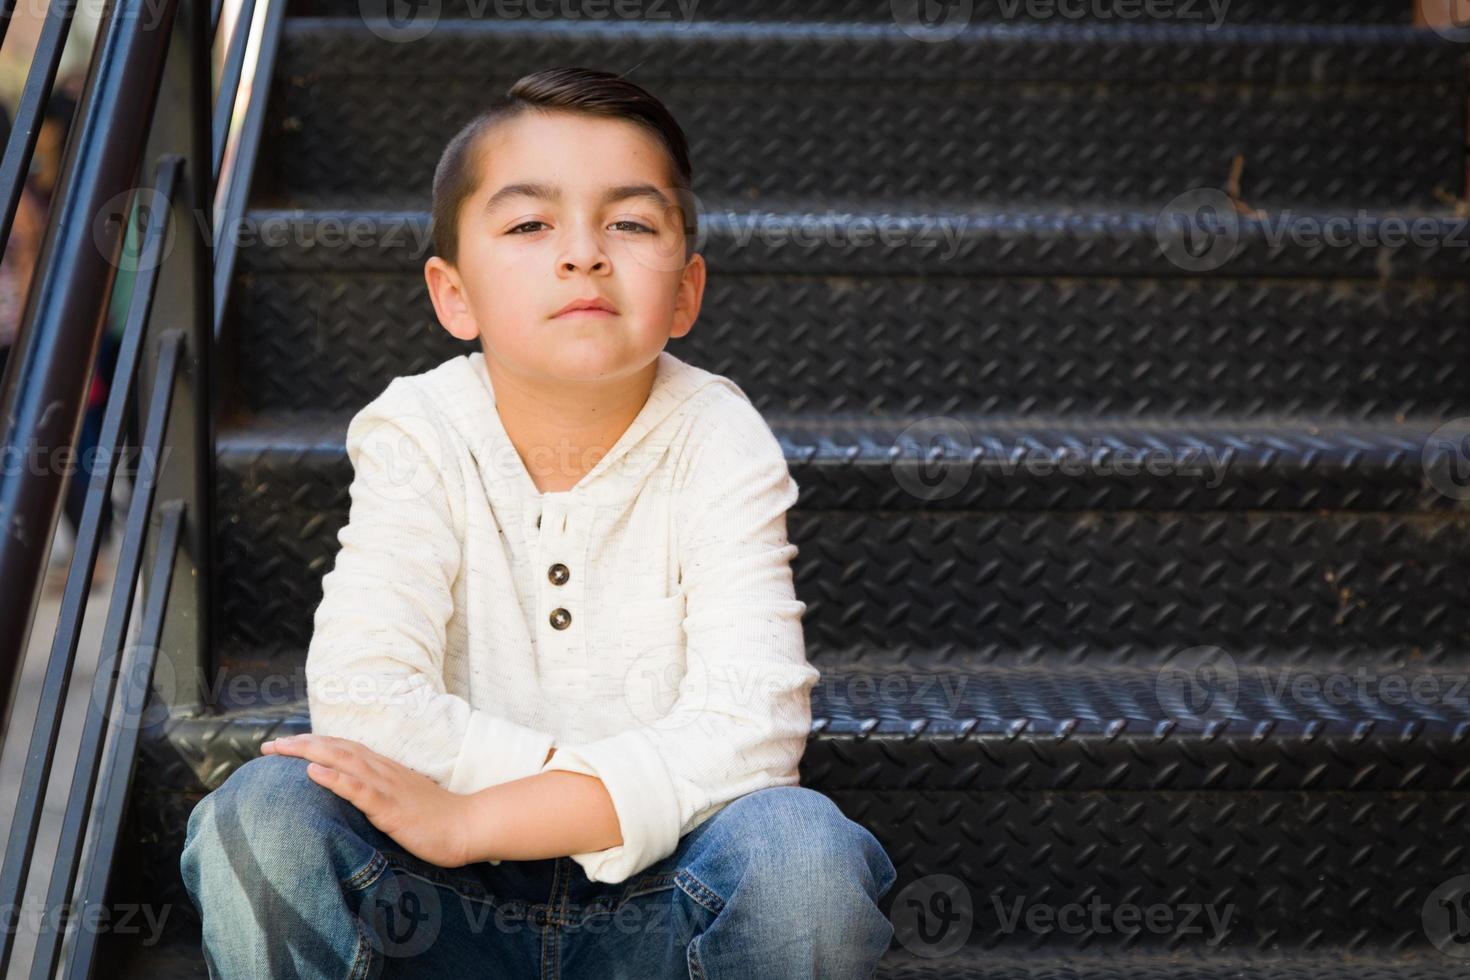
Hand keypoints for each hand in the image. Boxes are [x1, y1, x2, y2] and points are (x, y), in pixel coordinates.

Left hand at [261, 733, 470, 868]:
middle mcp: (382, 770)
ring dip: (310, 752)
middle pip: (336, 748)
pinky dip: (335, 779)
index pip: (342, 748)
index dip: (312, 743)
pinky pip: (359, 789)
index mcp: (384, 769)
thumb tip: (354, 795)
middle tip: (269, 745)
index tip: (283, 745)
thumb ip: (378, 793)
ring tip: (282, 749)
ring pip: (343, 761)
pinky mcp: (390, 807)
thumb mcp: (401, 800)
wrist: (466, 826)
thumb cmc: (435, 818)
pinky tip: (314, 773)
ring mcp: (386, 786)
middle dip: (301, 744)